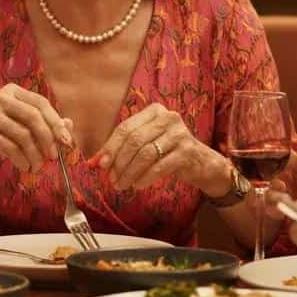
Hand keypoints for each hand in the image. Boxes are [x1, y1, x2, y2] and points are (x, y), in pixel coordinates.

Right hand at [0, 84, 68, 173]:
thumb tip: (69, 124)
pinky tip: (24, 167)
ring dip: (35, 155)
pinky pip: (10, 147)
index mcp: (12, 91)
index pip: (40, 102)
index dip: (56, 121)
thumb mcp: (22, 129)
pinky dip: (21, 160)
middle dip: (47, 139)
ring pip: (23, 135)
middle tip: (53, 156)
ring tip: (37, 166)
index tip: (66, 140)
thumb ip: (44, 125)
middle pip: (33, 116)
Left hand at [91, 104, 224, 192]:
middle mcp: (168, 117)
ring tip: (122, 184)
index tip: (101, 164)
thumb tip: (95, 161)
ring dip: (130, 172)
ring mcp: (179, 133)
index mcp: (154, 111)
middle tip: (112, 178)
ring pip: (145, 154)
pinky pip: (159, 166)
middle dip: (119, 162)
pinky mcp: (187, 151)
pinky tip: (138, 185)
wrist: (201, 163)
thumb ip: (122, 148)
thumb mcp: (147, 144)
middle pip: (134, 140)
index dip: (111, 147)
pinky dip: (145, 177)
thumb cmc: (168, 151)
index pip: (125, 128)